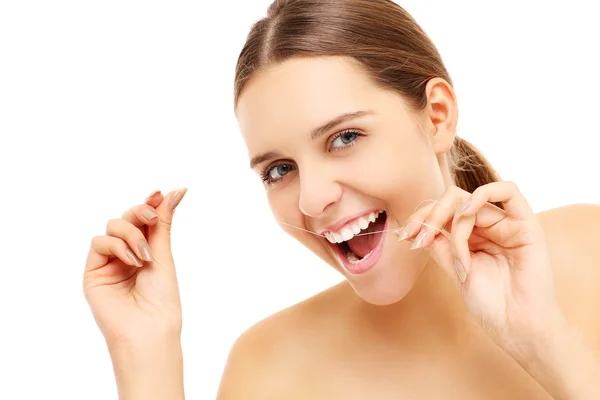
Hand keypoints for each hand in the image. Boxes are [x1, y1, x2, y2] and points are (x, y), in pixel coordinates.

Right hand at [83, 188, 187, 348]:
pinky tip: (132, 262)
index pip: (144, 220)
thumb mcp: (164, 255)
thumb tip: (175, 191)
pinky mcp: (93, 272)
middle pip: (127, 218)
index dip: (150, 204)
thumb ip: (162, 223)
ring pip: (112, 227)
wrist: (149, 329)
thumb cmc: (161, 298)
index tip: (160, 193)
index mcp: (146, 251)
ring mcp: (109, 262)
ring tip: (145, 256)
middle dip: (140, 213)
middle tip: (152, 218)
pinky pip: (99, 243)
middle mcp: (126, 254)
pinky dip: (117, 246)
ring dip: (131, 234)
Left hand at [397, 182, 559, 353]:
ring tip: (452, 250)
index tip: (405, 236)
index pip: (444, 211)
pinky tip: (466, 212)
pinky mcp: (527, 225)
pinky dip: (482, 195)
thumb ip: (441, 246)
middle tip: (418, 237)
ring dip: (451, 219)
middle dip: (430, 215)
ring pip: (469, 200)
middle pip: (453, 200)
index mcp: (472, 236)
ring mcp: (508, 223)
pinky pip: (509, 191)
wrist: (517, 327)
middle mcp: (489, 226)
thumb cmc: (490, 304)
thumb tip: (419, 227)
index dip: (422, 217)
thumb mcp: (455, 270)